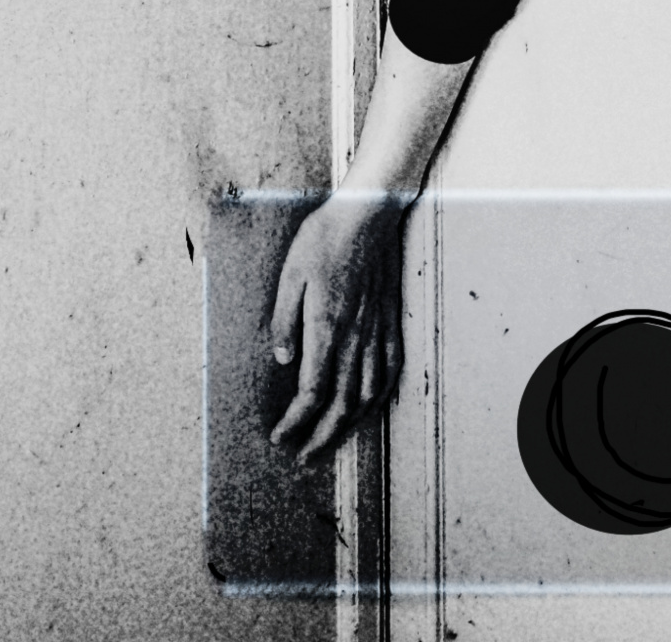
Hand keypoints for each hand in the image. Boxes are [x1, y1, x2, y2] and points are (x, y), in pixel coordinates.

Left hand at [268, 189, 405, 464]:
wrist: (367, 213)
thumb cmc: (324, 237)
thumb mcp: (291, 273)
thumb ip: (285, 319)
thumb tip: (281, 360)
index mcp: (327, 327)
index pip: (311, 390)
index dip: (296, 421)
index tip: (280, 437)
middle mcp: (355, 337)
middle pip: (341, 404)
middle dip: (322, 437)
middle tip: (304, 457)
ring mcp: (377, 330)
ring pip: (368, 393)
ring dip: (350, 425)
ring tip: (333, 441)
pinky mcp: (390, 320)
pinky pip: (390, 369)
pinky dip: (379, 396)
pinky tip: (369, 405)